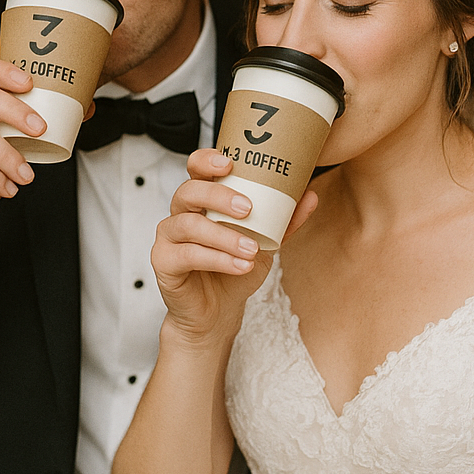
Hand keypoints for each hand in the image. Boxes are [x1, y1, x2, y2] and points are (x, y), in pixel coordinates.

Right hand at [151, 149, 315, 346]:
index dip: (207, 160)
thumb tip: (310, 195)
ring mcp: (169, 237)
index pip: (196, 169)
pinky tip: (239, 265)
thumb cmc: (234, 270)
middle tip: (248, 209)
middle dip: (219, 196)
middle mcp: (181, 213)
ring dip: (224, 236)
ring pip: (189, 224)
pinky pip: (187, 254)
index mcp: (202, 201)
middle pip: (189, 191)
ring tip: (251, 249)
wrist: (217, 313)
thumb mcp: (266, 243)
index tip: (230, 164)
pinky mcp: (163, 262)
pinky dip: (217, 259)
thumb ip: (285, 220)